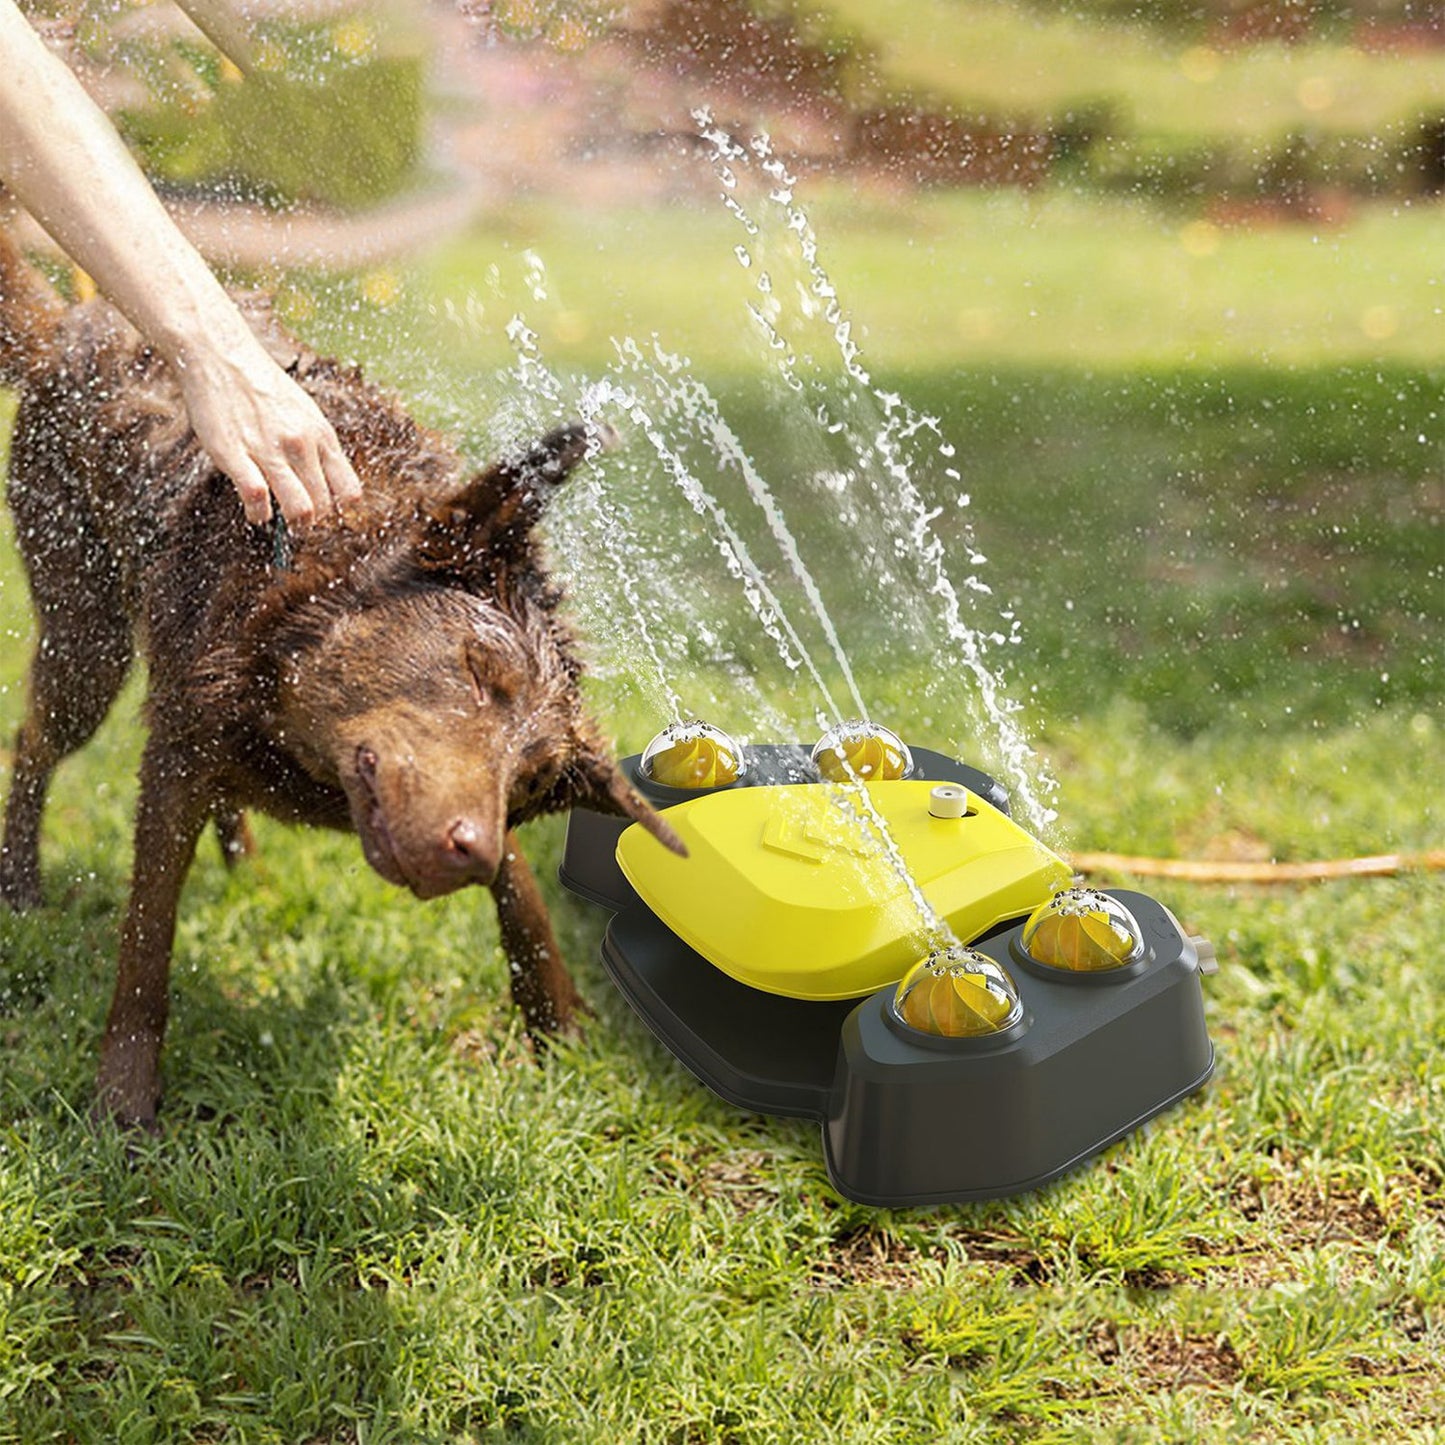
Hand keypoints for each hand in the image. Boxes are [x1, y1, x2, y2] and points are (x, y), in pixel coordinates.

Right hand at [173, 336, 361, 525]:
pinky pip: (257, 498)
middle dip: (313, 520)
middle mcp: (301, 444)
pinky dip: (259, 514)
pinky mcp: (236, 454)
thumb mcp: (305, 412)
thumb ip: (317, 445)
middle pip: (324, 505)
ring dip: (292, 522)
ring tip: (281, 519)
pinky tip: (256, 512)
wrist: (222, 356)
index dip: (338, 507)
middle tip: (298, 519)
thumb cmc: (262, 386)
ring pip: (300, 509)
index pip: (348, 490)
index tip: (324, 508)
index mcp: (322, 435)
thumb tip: (327, 480)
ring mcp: (269, 450)